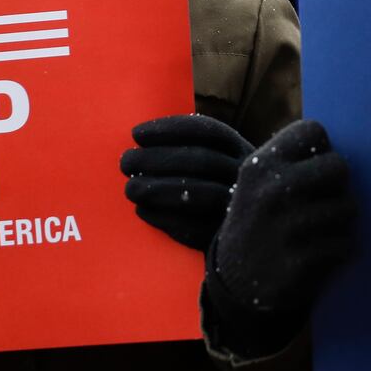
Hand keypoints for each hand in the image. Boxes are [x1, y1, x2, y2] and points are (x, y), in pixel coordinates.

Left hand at [120, 114, 252, 250]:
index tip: (135, 133)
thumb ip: (186, 150)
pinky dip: (164, 218)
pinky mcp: (226, 239)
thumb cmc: (214, 191)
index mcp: (241, 151)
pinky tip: (142, 211)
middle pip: (201, 160)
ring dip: (158, 189)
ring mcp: (239, 208)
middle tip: (125, 161)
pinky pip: (194, 229)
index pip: (207, 131)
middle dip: (158, 159)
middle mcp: (244, 176)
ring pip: (199, 194)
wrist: (244, 241)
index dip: (170, 129)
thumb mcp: (215, 165)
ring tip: (130, 188)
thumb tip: (139, 139)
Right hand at [204, 119, 356, 354]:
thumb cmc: (258, 221)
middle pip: (339, 166)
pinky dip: (339, 250)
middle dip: (339, 184)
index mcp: (260, 165)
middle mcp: (272, 191)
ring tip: (319, 229)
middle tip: (324, 200)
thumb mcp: (258, 183)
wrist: (234, 283)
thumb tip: (344, 146)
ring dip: (341, 220)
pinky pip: (346, 243)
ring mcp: (287, 227)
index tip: (312, 167)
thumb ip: (292, 160)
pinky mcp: (301, 261)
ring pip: (348, 207)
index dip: (321, 149)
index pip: (314, 131)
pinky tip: (318, 254)